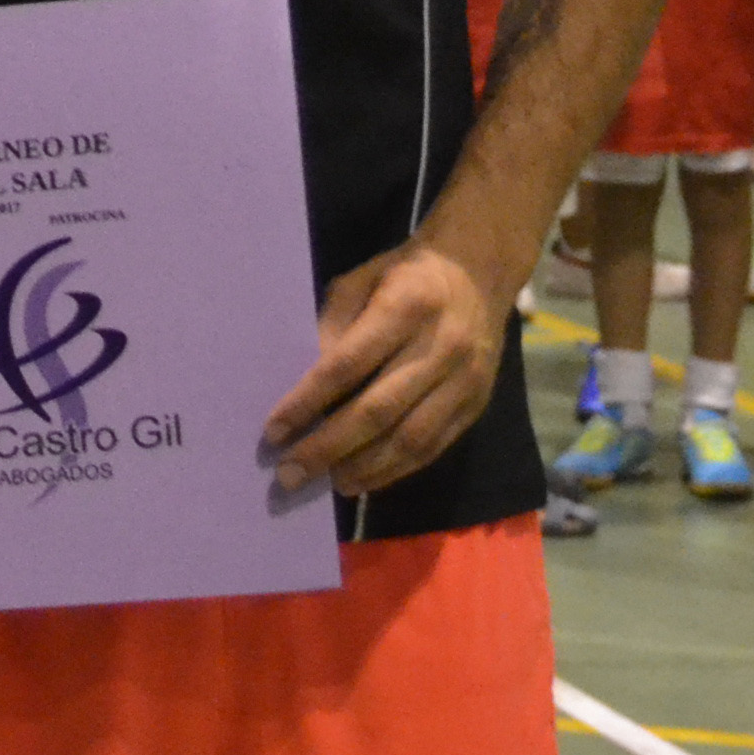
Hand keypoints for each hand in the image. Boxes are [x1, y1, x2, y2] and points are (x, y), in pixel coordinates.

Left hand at [263, 240, 504, 496]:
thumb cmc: (404, 274)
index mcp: (406, 307)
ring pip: (411, 437)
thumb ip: (331, 325)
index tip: (273, 431)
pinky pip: (435, 445)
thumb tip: (304, 381)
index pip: (347, 365)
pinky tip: (367, 478)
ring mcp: (465, 379)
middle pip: (377, 409)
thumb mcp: (359, 280)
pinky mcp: (478, 402)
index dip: (307, 401)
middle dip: (328, 447)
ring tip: (327, 483)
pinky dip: (398, 468)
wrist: (480, 271)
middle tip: (289, 473)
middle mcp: (441, 346)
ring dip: (364, 467)